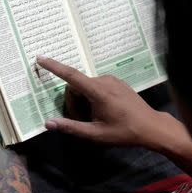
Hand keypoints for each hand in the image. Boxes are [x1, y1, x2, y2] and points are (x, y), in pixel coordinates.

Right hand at [37, 56, 165, 147]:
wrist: (151, 127)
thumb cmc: (123, 132)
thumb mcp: (96, 134)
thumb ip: (71, 127)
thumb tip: (48, 123)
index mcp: (98, 91)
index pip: (71, 75)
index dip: (54, 66)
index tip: (40, 58)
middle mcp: (104, 81)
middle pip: (77, 85)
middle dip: (73, 101)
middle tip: (82, 120)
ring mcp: (112, 80)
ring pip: (86, 86)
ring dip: (83, 100)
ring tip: (95, 118)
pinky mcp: (117, 82)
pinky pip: (96, 85)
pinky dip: (92, 96)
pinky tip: (103, 111)